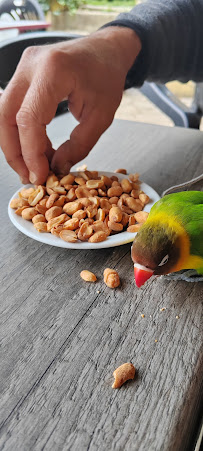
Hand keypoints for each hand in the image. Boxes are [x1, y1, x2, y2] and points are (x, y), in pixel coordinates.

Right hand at [0, 28, 140, 183]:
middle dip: (14, 152)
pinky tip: (37, 148)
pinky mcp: (22, 74)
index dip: (30, 153)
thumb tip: (56, 169)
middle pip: (5, 116)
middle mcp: (31, 66)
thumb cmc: (107, 77)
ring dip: (15, 144)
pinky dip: (21, 132)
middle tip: (28, 176)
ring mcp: (23, 67)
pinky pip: (12, 108)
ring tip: (33, 166)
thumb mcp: (101, 117)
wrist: (105, 49)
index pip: (29, 119)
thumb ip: (78, 146)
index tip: (40, 176)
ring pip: (3, 114)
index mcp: (54, 72)